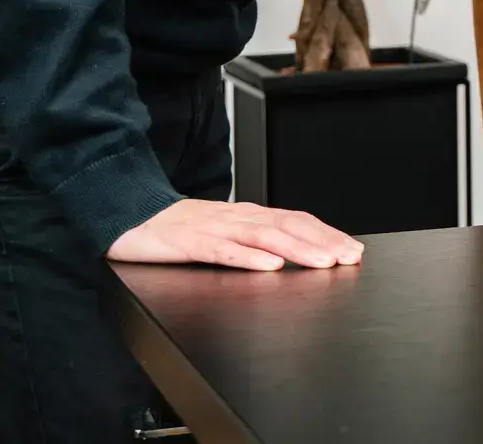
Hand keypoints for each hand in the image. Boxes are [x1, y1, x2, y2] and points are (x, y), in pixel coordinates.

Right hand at [107, 198, 364, 270]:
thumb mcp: (223, 232)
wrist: (129, 215)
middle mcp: (237, 217)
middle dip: (322, 241)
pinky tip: (268, 268)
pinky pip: (223, 251)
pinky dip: (249, 259)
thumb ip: (254, 240)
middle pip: (287, 226)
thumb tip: (292, 254)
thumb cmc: (179, 228)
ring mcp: (214, 228)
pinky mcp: (189, 243)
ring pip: (263, 237)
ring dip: (297, 250)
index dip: (327, 233)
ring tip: (323, 262)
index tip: (353, 249)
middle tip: (349, 257)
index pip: (296, 220)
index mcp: (247, 215)